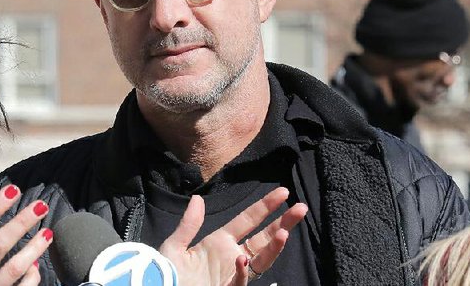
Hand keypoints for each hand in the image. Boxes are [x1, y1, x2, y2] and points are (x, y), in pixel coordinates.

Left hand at [159, 187, 306, 285]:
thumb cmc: (167, 272)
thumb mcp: (175, 245)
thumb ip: (189, 224)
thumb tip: (198, 198)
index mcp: (220, 241)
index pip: (249, 220)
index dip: (265, 206)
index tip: (283, 192)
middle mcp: (232, 256)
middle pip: (264, 237)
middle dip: (283, 223)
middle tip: (301, 208)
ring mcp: (233, 274)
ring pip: (261, 260)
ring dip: (273, 248)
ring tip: (284, 233)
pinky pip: (240, 281)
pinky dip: (242, 271)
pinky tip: (241, 260)